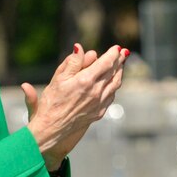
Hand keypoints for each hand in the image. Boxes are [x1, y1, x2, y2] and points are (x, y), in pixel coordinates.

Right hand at [21, 44, 127, 170]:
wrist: (52, 128)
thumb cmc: (51, 102)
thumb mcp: (58, 78)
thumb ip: (71, 62)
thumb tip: (80, 47)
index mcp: (86, 80)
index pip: (106, 63)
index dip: (113, 53)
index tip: (117, 47)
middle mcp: (96, 91)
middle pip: (114, 72)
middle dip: (119, 61)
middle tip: (124, 53)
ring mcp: (99, 103)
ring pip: (115, 85)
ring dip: (119, 73)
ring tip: (121, 66)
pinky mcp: (99, 112)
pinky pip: (111, 96)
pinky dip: (114, 87)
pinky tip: (112, 84)